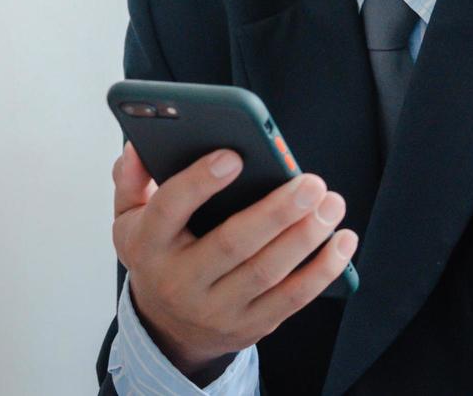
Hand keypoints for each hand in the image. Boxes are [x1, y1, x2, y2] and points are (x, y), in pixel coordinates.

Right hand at [110, 140, 358, 379]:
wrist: (168, 327)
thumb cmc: (158, 255)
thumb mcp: (130, 218)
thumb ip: (131, 179)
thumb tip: (136, 146)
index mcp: (148, 245)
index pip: (169, 210)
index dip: (200, 182)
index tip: (234, 154)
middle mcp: (180, 281)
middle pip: (232, 245)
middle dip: (276, 212)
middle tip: (310, 182)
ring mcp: (216, 309)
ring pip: (267, 272)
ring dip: (306, 236)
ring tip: (331, 203)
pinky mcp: (249, 326)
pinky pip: (292, 299)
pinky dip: (322, 270)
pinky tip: (342, 241)